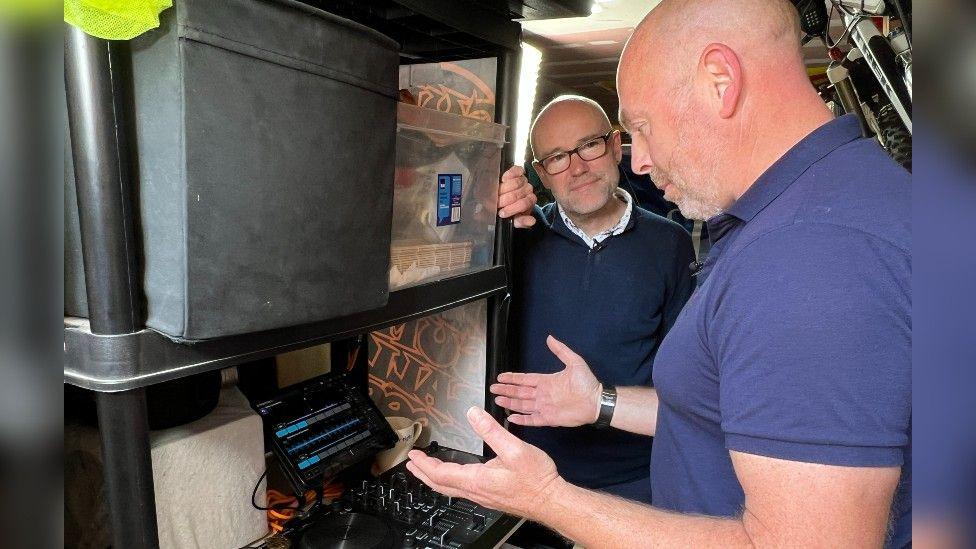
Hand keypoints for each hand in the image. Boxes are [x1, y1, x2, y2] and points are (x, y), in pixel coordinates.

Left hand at [406, 407, 562, 519]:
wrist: (552, 501)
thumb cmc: (536, 479)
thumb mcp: (514, 449)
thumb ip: (492, 430)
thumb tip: (473, 413)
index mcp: (477, 480)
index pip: (441, 474)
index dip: (425, 464)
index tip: (413, 455)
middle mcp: (477, 491)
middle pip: (441, 485)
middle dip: (424, 474)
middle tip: (411, 465)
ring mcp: (484, 497)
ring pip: (451, 489)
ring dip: (435, 479)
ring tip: (426, 471)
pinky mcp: (492, 498)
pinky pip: (462, 491)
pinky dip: (450, 482)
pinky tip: (455, 478)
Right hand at [490, 335, 601, 426]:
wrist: (596, 401)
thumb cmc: (586, 382)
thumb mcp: (574, 362)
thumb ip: (561, 350)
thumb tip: (549, 338)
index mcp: (546, 381)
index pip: (525, 379)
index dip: (512, 378)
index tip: (500, 377)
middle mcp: (542, 394)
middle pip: (519, 392)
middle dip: (506, 390)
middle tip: (493, 389)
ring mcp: (544, 407)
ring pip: (522, 405)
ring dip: (510, 403)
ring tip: (497, 400)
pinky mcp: (548, 418)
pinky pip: (532, 419)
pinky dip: (521, 420)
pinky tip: (511, 419)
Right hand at [498, 165, 536, 227]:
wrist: (502, 200)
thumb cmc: (508, 210)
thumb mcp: (514, 219)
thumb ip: (521, 221)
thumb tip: (531, 221)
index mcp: (529, 202)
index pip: (524, 204)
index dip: (512, 209)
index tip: (501, 213)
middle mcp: (528, 190)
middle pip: (518, 193)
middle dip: (505, 200)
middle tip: (496, 204)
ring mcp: (523, 180)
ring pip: (516, 183)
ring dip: (504, 189)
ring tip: (496, 194)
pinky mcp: (517, 171)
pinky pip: (516, 170)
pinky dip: (510, 174)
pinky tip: (503, 179)